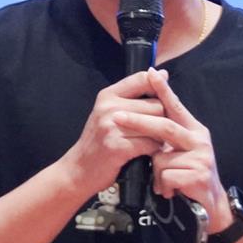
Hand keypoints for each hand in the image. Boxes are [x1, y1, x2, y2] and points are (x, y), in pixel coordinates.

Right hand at [60, 69, 166, 196]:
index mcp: (108, 95)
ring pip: (156, 125)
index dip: (160, 88)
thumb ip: (135, 95)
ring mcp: (112, 127)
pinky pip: (151, 144)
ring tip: (153, 142)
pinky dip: (154, 150)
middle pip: (156, 104)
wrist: (78, 169)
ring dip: (160, 136)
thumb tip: (163, 74)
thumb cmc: (99, 140)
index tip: (164, 101)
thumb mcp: (110, 112)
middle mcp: (109, 107)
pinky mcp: (117, 147)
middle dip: (162, 119)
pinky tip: (148, 153)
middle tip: (157, 130)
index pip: (143, 78)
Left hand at [113, 69, 231, 232]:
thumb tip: (146, 112)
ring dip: (156, 173)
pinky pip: (167, 176)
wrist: (211, 205)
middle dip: (138, 121)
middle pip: (165, 126)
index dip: (163, 90)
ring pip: (161, 157)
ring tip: (163, 182)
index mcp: (194, 130)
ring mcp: (201, 157)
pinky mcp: (198, 176)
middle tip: (115, 117)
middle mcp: (200, 139)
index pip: (176, 106)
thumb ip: (169, 134)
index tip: (151, 72)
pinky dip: (163, 186)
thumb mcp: (181, 151)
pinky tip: (170, 191)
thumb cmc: (190, 175)